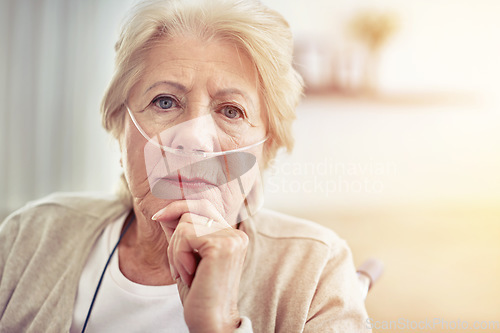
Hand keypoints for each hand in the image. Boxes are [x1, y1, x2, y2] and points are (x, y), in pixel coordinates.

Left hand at [154, 199, 248, 332]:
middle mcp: (236, 234)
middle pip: (193, 210)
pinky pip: (185, 235)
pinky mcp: (221, 246)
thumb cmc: (198, 294)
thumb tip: (166, 210)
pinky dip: (178, 255)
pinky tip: (189, 275)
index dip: (178, 208)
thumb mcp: (186, 257)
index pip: (202, 206)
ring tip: (185, 273)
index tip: (158, 217)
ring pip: (185, 223)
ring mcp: (231, 239)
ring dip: (175, 250)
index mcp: (232, 236)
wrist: (210, 322)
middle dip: (174, 232)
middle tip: (176, 264)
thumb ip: (180, 233)